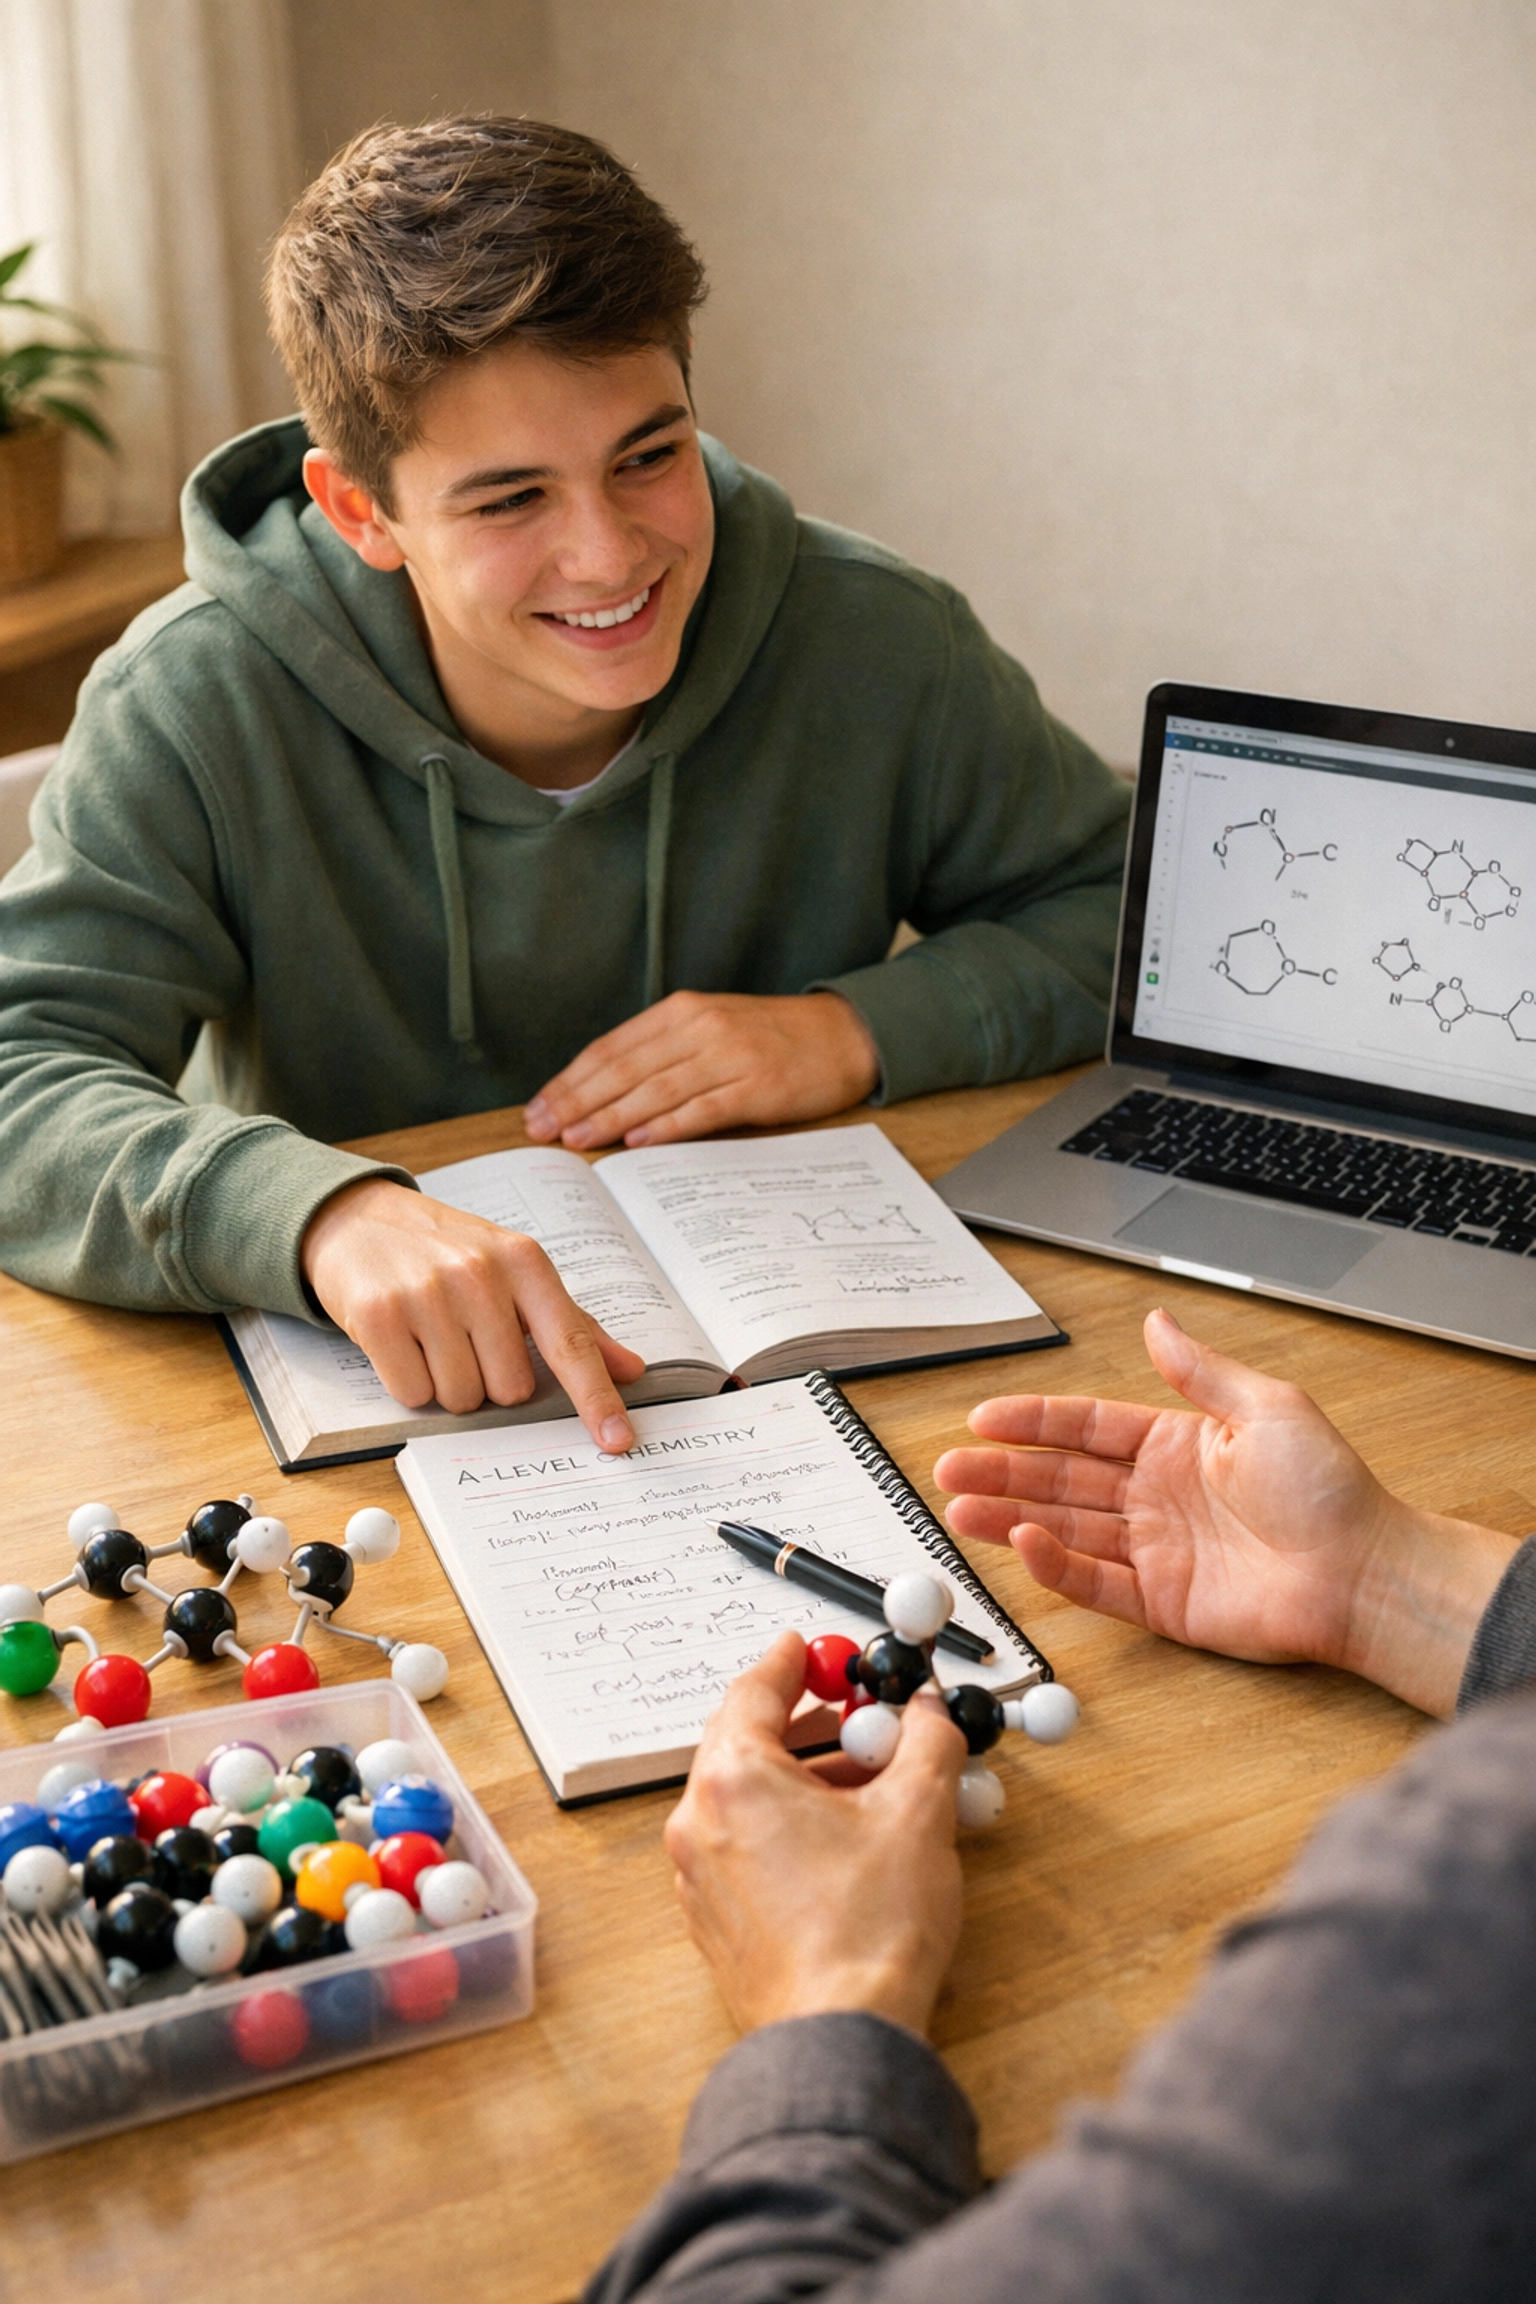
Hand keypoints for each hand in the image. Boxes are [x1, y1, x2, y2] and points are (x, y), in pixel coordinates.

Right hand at [300, 1177, 645, 1446]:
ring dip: (447, 1384)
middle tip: (465, 1339)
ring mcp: (428, 1293)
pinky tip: (402, 1342)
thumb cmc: (445, 1251)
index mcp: (525, 1263)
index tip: (617, 1439)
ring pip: (462, 1398)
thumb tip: (630, 1369)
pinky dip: (408, 1382)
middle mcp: (481, 1275)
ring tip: (430, 1336)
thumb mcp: (513, 1270)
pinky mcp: (380, 1315)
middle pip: (511, 1389)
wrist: (358, 1218)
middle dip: (489, 1380)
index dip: (596, 1397)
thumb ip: (571, 1324)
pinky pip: (412, 1393)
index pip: (571, 1343)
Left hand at [524, 990, 879, 1148]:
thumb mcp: (711, 1029)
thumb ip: (663, 1053)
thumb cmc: (771, 1038)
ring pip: (656, 1089)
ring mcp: (730, 1056)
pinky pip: (704, 1108)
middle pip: (624, 1068)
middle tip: (542, 1131)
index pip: (611, 1048)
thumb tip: (602, 1094)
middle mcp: (700, 1027)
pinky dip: (668, 1126)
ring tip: (577, 1140)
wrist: (843, 1034)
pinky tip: (639, 1142)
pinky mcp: (758, 1086)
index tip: (538, 1109)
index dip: (570, 1081)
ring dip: (612, 1117)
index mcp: (682, 1011)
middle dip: (577, 1101)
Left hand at [664, 1632, 966, 2033]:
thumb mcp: (918, 1812)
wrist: (841, 2036)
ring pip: (747, 1799)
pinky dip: (786, 1827)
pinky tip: (841, 1841)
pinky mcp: (715, 1922)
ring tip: (866, 1782)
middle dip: (803, 1723)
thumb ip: (928, 1742)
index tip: (806, 1647)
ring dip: (801, 1778)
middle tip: (852, 1713)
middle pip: (745, 1744)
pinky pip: (745, 1847)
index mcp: (734, 1779)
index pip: (752, 1691)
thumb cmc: (867, 1932)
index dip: (789, 1663)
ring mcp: (700, 1878)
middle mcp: (700, 1823)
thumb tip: (931, 1713)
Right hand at [935, 1308, 1518, 1718]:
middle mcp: (1159, 1496)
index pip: (1087, 1428)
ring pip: (1065, 1530)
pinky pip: (1094, 1582)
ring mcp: (1157, 1550)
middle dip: (1002, 1472)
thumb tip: (1155, 1323)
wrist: (1363, 1573)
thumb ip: (1198, 1371)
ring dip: (1010, 1517)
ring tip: (959, 1509)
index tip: (984, 1418)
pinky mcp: (1163, 1603)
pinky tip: (1021, 1543)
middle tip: (949, 1469)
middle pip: (1061, 1479)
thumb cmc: (1329, 1490)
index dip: (1033, 1421)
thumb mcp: (1265, 1407)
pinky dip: (1054, 1565)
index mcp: (1178, 1445)